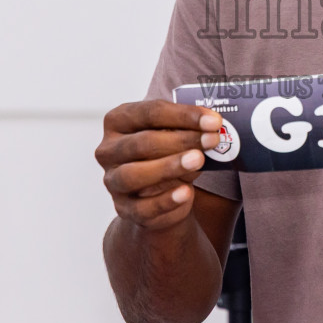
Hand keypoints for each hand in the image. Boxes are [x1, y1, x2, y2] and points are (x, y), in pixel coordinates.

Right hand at [96, 100, 221, 231]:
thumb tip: (212, 127)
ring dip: (169, 167)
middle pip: (142, 142)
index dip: (184, 115)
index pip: (149, 113)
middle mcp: (108, 150)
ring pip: (134, 174)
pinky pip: (142, 207)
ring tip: (198, 161)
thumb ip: (186, 129)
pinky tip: (187, 193)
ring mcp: (112, 181)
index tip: (213, 120)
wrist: (159, 195)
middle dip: (181, 140)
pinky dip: (166, 200)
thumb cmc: (167, 154)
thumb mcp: (174, 135)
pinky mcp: (123, 209)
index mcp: (118, 121)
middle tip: (211, 140)